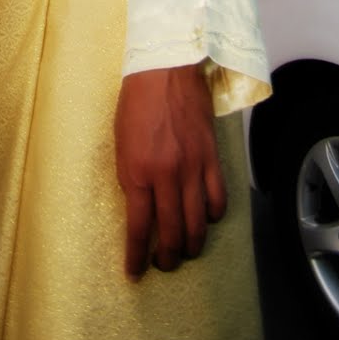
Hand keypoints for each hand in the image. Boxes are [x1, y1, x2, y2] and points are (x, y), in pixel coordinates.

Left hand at [114, 65, 226, 276]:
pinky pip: (218, 200)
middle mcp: (166, 175)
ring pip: (198, 224)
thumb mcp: (120, 142)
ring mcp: (192, 168)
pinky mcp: (211, 158)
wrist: (166, 68)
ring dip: (192, 245)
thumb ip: (130, 177)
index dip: (136, 257)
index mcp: (137, 170)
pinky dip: (212, 216)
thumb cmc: (137, 100)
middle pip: (172, 234)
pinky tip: (205, 218)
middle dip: (167, 258)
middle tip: (163, 263)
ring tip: (185, 250)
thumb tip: (138, 207)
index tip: (134, 272)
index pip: (139, 228)